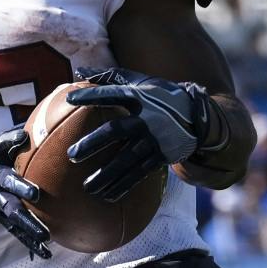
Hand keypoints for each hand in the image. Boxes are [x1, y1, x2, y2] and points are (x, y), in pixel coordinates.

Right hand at [0, 129, 49, 257]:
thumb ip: (10, 140)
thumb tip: (28, 134)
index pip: (9, 181)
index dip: (21, 186)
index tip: (35, 193)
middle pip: (13, 209)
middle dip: (28, 220)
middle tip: (44, 231)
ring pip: (16, 224)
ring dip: (31, 234)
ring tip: (47, 244)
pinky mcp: (0, 219)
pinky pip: (16, 232)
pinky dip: (29, 243)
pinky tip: (45, 253)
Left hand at [65, 67, 218, 200]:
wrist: (197, 116)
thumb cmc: (158, 96)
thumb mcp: (139, 82)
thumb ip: (109, 77)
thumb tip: (78, 71)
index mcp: (138, 97)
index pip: (111, 93)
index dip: (91, 95)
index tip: (69, 99)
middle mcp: (146, 118)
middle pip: (116, 131)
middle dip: (93, 143)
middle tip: (72, 156)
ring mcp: (154, 140)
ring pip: (126, 159)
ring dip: (106, 174)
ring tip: (87, 187)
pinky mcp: (161, 156)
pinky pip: (139, 174)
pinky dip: (123, 185)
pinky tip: (107, 196)